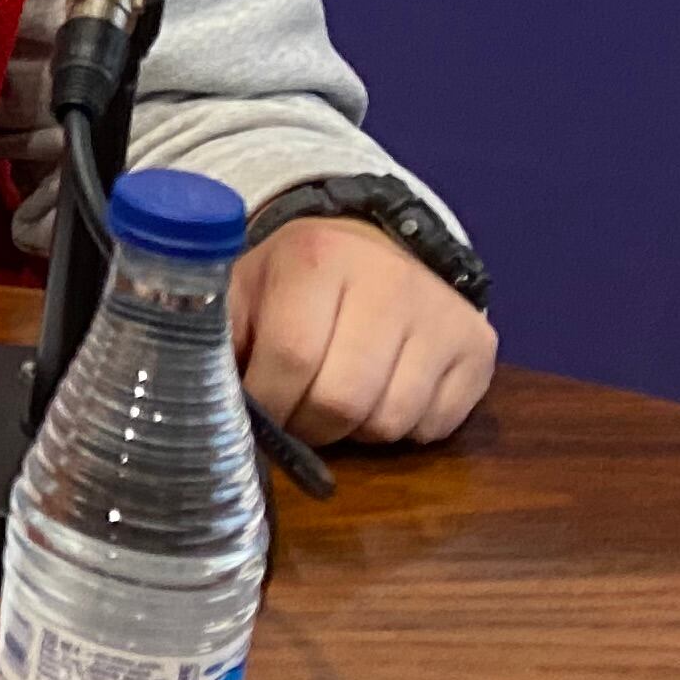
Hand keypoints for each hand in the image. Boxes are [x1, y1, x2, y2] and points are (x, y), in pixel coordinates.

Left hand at [230, 214, 496, 446]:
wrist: (375, 249)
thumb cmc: (294, 280)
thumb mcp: (244, 288)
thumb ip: (217, 335)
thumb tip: (200, 397)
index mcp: (318, 258)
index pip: (292, 358)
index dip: (269, 402)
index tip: (257, 412)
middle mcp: (390, 280)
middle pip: (344, 400)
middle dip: (309, 426)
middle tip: (295, 418)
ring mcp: (442, 314)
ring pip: (391, 421)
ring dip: (354, 431)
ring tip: (335, 401)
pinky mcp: (479, 346)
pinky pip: (435, 426)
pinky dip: (401, 429)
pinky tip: (382, 393)